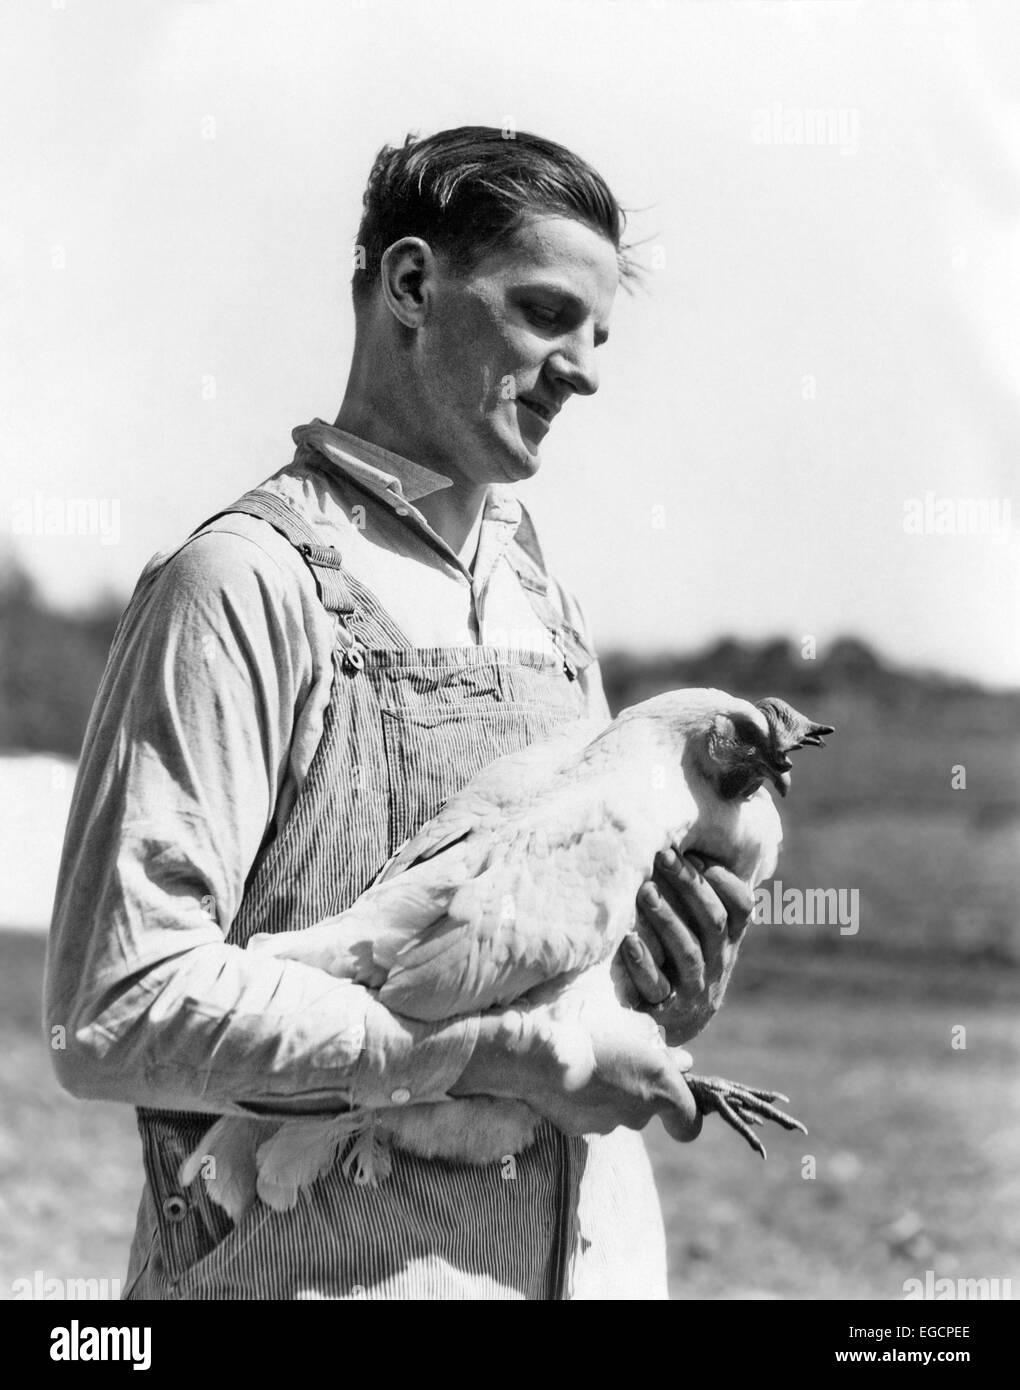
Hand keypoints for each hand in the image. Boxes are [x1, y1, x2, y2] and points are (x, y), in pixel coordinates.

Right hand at [452, 1002, 702, 1143]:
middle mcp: (636, 1114)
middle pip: (647, 1108)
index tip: (676, 1096)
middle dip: (637, 1086)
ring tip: (586, 1058)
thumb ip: (656, 1042)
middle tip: (619, 1054)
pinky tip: (565, 1072)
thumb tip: (680, 1059)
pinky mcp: (574, 1128)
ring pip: (615, 1109)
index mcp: (658, 1086)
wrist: (533, 1049)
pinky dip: (581, 1097)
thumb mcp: (628, 1018)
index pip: (688, 1122)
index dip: (685, 1114)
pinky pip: (586, 1111)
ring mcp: (604, 1124)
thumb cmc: (585, 1023)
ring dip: (608, 1090)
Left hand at [623, 849, 754, 1044]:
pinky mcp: (670, 1011)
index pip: (742, 909)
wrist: (673, 1026)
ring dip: (667, 918)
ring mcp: (696, 989)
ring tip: (645, 891)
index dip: (726, 883)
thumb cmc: (681, 964)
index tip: (700, 857)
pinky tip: (628, 940)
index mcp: (727, 941)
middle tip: (664, 855)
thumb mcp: (699, 933)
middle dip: (689, 886)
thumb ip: (698, 899)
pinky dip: (643, 962)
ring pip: (688, 952)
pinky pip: (657, 986)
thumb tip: (684, 843)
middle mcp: (718, 963)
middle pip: (713, 922)